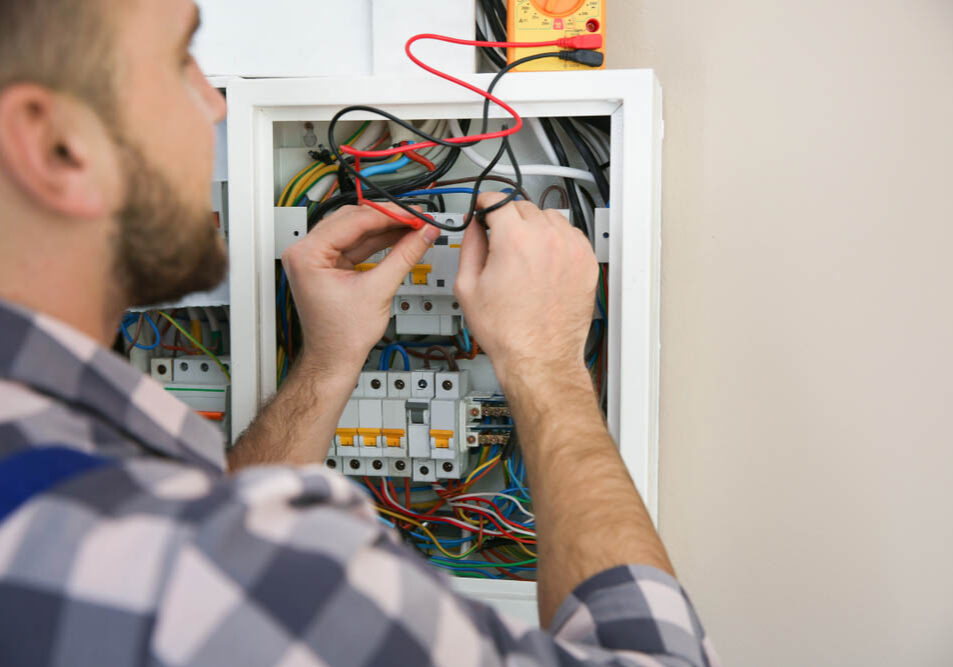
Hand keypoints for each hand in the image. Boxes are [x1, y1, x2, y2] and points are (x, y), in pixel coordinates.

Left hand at [281, 204, 440, 373]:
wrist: (334, 359)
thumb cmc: (342, 337)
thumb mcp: (379, 290)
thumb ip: (405, 256)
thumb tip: (423, 235)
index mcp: (307, 255)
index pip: (353, 221)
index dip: (388, 216)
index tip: (413, 214)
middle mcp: (306, 252)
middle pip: (351, 220)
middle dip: (387, 219)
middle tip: (415, 218)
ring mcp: (315, 259)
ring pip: (355, 231)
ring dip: (384, 229)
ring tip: (412, 227)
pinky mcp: (327, 266)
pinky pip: (354, 245)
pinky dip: (377, 242)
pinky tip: (398, 238)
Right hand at [454, 194, 598, 388]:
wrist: (539, 357)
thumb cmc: (507, 331)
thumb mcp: (468, 286)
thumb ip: (469, 245)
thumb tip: (473, 226)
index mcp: (515, 239)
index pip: (498, 199)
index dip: (485, 203)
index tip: (483, 209)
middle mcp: (547, 238)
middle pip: (523, 206)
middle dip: (508, 217)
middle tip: (500, 239)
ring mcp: (571, 249)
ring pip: (549, 217)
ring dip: (535, 226)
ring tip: (524, 252)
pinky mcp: (587, 262)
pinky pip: (570, 235)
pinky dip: (556, 241)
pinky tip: (544, 260)